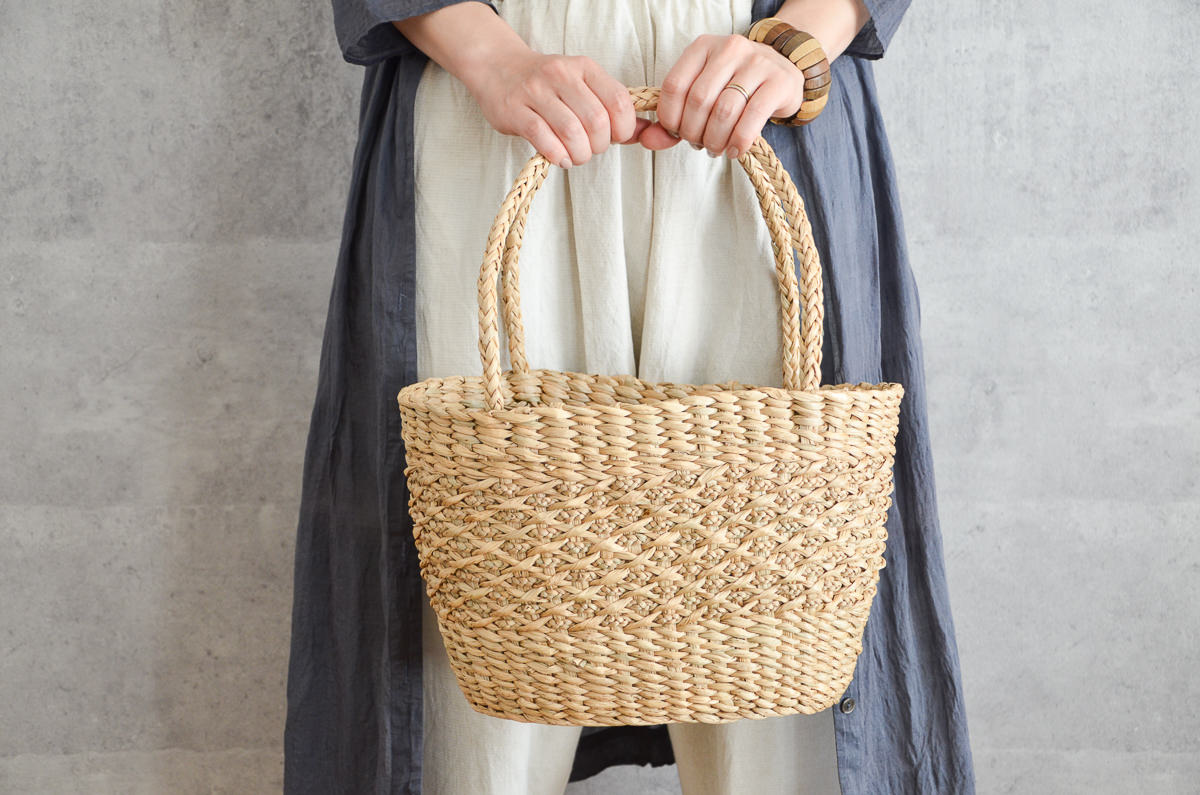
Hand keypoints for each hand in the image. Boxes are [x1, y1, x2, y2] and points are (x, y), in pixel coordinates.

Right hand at [465, 51, 656, 168]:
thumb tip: (644, 132)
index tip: (614, 137)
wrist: (498, 67)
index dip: (624, 129)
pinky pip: (544, 139)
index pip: (619, 101)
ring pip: (571, 132)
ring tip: (575, 156)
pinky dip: (557, 155)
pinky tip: (559, 157)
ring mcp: (535, 91)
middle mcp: (561, 74)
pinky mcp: (514, 110)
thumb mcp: (582, 85)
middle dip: (599, 145)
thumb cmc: (546, 84)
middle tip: (591, 148)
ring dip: (579, 154)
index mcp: (584, 68)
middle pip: (596, 121)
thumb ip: (611, 108)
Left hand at [637, 34, 806, 158]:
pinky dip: (739, 141)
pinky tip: (735, 150)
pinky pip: (752, 117)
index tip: (677, 133)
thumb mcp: (703, 93)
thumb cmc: (736, 87)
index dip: (670, 118)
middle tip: (700, 144)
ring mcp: (757, 62)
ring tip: (716, 149)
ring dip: (715, 140)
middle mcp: (729, 48)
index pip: (674, 86)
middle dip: (694, 132)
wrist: (784, 71)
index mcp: (703, 47)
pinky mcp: (779, 81)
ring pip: (724, 110)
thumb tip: (648, 141)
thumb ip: (673, 117)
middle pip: (699, 100)